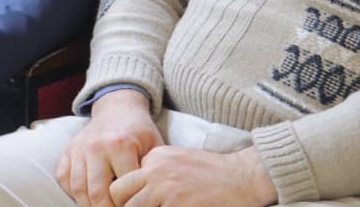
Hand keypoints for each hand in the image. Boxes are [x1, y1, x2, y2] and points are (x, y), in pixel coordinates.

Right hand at [56, 88, 163, 206]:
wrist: (117, 108)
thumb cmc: (139, 132)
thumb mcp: (154, 147)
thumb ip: (153, 172)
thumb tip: (154, 197)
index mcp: (121, 144)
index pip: (124, 187)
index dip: (130, 203)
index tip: (136, 206)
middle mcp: (96, 146)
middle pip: (98, 192)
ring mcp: (79, 148)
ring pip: (79, 188)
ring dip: (90, 206)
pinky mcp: (68, 150)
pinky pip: (64, 178)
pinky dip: (73, 193)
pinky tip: (87, 197)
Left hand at [109, 145, 275, 206]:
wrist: (241, 177)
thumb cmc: (211, 172)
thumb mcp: (176, 160)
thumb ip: (154, 171)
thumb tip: (135, 191)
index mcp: (153, 157)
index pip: (124, 179)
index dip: (125, 196)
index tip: (130, 202)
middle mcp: (154, 171)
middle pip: (119, 192)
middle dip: (122, 205)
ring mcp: (165, 189)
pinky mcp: (177, 205)